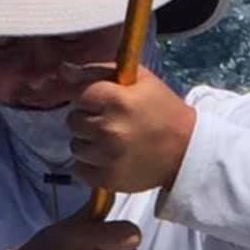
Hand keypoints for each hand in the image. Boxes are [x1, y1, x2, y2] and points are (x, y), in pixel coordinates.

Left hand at [62, 63, 196, 192]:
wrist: (185, 151)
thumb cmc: (162, 110)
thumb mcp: (138, 80)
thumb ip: (98, 71)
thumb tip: (63, 70)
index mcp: (117, 100)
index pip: (80, 96)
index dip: (91, 99)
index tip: (106, 104)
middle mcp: (109, 129)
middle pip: (73, 121)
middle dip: (88, 120)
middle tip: (109, 123)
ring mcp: (107, 157)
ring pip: (75, 146)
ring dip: (88, 143)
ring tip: (110, 143)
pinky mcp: (107, 179)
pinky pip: (79, 169)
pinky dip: (89, 165)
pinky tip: (106, 159)